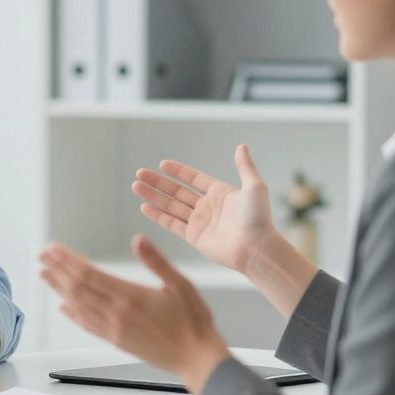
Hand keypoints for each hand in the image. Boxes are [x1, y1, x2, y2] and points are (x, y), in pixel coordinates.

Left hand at [40, 235, 230, 393]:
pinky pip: (88, 325)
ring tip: (45, 274)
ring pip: (79, 306)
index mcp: (131, 296)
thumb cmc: (193, 321)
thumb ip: (156, 261)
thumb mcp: (180, 284)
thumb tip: (138, 239)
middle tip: (42, 256)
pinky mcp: (117, 341)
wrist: (197, 359)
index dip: (68, 260)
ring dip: (59, 288)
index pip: (89, 274)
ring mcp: (115, 329)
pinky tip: (63, 306)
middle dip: (57, 270)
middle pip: (78, 288)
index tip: (53, 248)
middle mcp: (117, 313)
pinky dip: (73, 314)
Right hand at [132, 145, 277, 272]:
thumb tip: (242, 146)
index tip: (162, 164)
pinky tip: (144, 206)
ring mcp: (199, 222)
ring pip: (170, 206)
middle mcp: (207, 206)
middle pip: (177, 191)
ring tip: (135, 186)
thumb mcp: (254, 186)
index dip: (178, 171)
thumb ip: (245, 166)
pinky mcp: (194, 237)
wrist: (257, 248)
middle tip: (140, 173)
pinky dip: (157, 216)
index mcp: (220, 193)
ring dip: (153, 196)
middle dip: (158, 182)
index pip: (194, 179)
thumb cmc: (259, 218)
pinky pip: (172, 224)